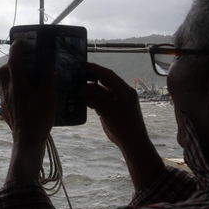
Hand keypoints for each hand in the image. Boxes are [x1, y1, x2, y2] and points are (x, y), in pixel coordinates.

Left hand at [0, 40, 56, 182]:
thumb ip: (48, 77)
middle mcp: (7, 90)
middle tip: (22, 65)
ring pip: (2, 84)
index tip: (21, 42)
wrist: (28, 140)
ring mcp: (3, 102)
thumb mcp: (49, 95)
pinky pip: (5, 97)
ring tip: (24, 81)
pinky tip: (23, 99)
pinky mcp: (4, 112)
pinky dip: (13, 93)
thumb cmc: (40, 116)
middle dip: (9, 64)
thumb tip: (48, 64)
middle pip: (2, 71)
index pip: (14, 60)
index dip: (17, 48)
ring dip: (10, 78)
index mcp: (17, 83)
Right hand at [81, 62, 162, 191]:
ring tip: (76, 86)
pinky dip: (91, 99)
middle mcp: (121, 93)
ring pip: (101, 91)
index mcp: (124, 90)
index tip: (81, 64)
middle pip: (104, 81)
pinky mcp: (112, 109)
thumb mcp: (108, 111)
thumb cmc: (124, 126)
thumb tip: (81, 87)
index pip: (108, 75)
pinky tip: (82, 99)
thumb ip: (94, 98)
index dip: (95, 69)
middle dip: (91, 77)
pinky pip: (100, 100)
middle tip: (76, 73)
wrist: (132, 143)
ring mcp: (116, 101)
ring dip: (90, 89)